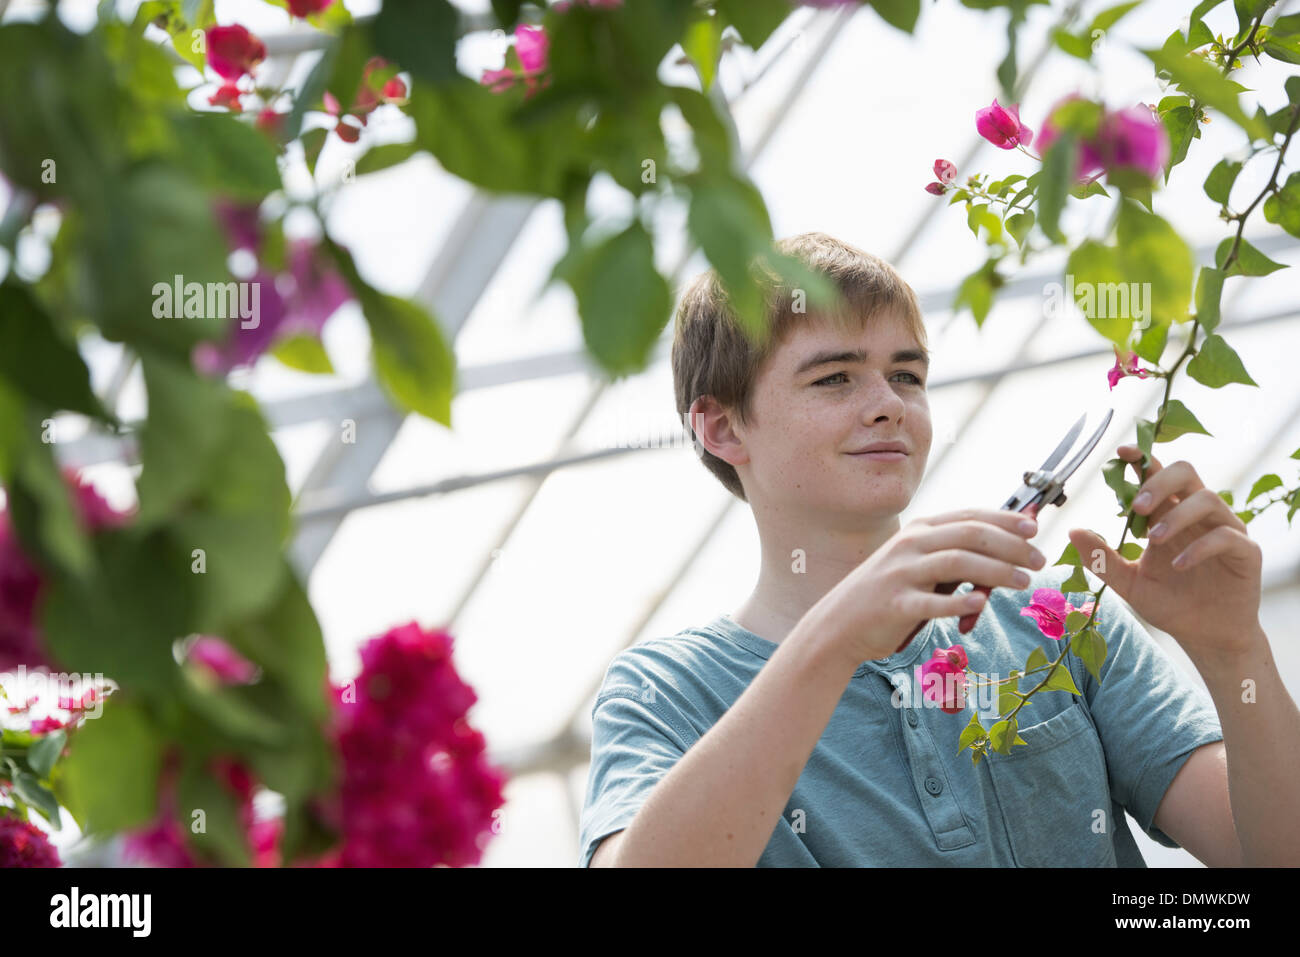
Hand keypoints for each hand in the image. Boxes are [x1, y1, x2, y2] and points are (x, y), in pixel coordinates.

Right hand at [816, 507, 1045, 661]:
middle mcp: (911, 545)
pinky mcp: (896, 605)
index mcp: (919, 531)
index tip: (1035, 528)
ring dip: (997, 570)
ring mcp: (902, 574)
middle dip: (1011, 545)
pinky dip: (958, 601)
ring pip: (957, 562)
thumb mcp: (918, 564)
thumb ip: (953, 553)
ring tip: (1024, 582)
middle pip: (970, 536)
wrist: (841, 623)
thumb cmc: (889, 593)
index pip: (969, 517)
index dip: (1005, 520)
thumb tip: (1006, 545)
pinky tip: (981, 602)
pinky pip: (932, 601)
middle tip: (1039, 560)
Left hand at [1067, 446, 1263, 660]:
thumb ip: (1102, 558)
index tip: (1122, 454)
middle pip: (1186, 472)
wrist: (1203, 636)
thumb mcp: (1128, 582)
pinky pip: (1227, 536)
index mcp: (1169, 514)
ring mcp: (1225, 530)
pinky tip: (1179, 565)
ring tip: (1154, 540)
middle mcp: (1198, 515)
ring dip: (1177, 515)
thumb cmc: (1169, 604)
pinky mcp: (1245, 552)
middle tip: (1138, 507)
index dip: (1142, 459)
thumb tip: (1072, 531)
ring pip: (1208, 499)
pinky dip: (1200, 547)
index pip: (1158, 475)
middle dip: (1159, 482)